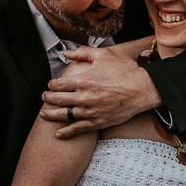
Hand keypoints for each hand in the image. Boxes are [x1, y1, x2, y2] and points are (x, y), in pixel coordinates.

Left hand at [40, 48, 160, 137]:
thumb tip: (66, 52)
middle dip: (48, 98)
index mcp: (83, 80)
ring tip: (44, 114)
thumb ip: (82, 53)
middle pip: (58, 99)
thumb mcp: (103, 55)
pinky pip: (77, 129)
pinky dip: (66, 132)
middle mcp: (83, 97)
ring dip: (51, 115)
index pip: (59, 84)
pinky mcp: (97, 122)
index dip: (51, 85)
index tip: (50, 85)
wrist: (141, 89)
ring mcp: (89, 111)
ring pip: (64, 115)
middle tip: (44, 97)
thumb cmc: (124, 70)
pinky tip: (59, 133)